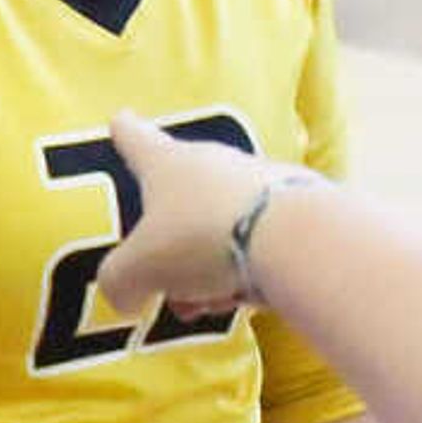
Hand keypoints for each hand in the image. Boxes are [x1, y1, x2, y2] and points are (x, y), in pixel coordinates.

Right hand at [92, 110, 287, 315]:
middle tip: (160, 282)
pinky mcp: (301, 209)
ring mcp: (263, 183)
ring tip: (205, 303)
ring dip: (209, 267)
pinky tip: (246, 298)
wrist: (296, 239)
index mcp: (168, 163)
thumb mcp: (138, 270)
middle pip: (183, 200)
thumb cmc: (202, 239)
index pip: (138, 141)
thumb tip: (127, 295)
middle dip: (170, 244)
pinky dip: (248, 269)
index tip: (121, 118)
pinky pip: (261, 242)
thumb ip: (120, 281)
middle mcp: (216, 163)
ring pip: (222, 229)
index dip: (126, 133)